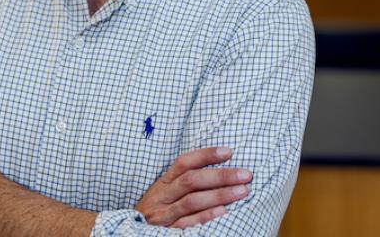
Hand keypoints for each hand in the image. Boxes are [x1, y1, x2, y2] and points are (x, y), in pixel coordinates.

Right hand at [135, 147, 251, 228]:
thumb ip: (184, 181)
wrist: (133, 232)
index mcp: (163, 183)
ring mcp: (164, 215)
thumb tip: (218, 166)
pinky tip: (224, 212)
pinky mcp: (168, 232)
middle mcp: (162, 196)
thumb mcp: (165, 193)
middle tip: (246, 174)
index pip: (184, 163)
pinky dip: (206, 216)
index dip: (206, 155)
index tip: (229, 151)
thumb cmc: (157, 211)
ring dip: (219, 195)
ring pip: (192, 201)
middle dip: (220, 176)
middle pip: (191, 181)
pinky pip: (188, 224)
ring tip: (242, 191)